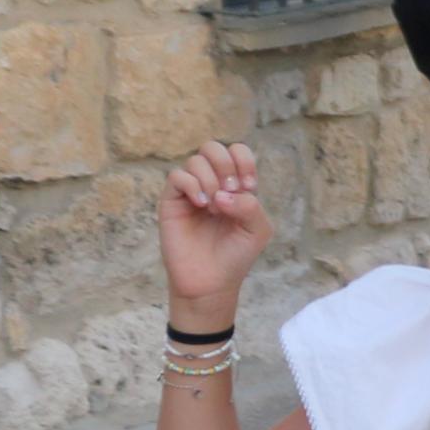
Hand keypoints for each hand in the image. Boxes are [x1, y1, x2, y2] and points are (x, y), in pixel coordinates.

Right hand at [160, 141, 271, 309]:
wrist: (211, 281)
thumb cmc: (235, 255)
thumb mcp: (257, 230)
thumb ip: (251, 206)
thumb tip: (224, 193)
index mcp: (235, 186)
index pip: (237, 152)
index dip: (244, 160)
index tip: (249, 186)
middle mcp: (212, 183)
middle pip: (213, 147)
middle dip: (226, 164)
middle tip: (231, 190)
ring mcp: (190, 191)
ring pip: (196, 160)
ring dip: (210, 180)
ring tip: (216, 208)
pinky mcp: (172, 201)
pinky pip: (177, 177)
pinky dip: (192, 185)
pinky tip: (202, 205)